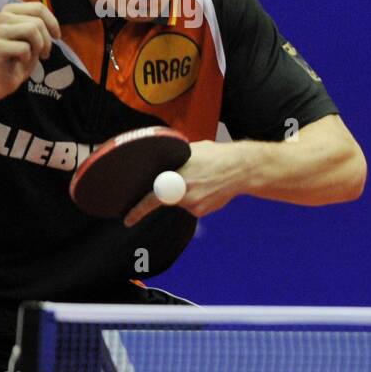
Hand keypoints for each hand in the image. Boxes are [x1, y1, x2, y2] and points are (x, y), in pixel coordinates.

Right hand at [0, 2, 60, 99]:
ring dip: (38, 47)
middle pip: (37, 22)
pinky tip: (20, 61)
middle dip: (46, 40)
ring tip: (31, 55)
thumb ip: (41, 22)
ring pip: (31, 30)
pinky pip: (24, 48)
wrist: (4, 76)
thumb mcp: (35, 35)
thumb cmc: (22, 54)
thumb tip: (53, 22)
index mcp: (10, 10)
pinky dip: (28, 57)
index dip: (53, 23)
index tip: (56, 37)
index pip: (38, 8)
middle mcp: (1, 16)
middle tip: (41, 52)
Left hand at [124, 139, 241, 226]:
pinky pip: (191, 205)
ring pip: (180, 201)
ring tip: (204, 179)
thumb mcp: (191, 151)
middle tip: (192, 178)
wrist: (242, 169)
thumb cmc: (217, 155)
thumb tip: (158, 161)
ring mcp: (194, 205)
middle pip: (168, 195)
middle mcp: (184, 195)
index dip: (138, 210)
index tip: (128, 220)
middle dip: (174, 188)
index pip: (153, 197)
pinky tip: (209, 187)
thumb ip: (173, 160)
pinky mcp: (202, 211)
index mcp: (177, 178)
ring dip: (186, 192)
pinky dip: (197, 197)